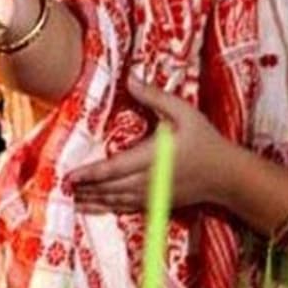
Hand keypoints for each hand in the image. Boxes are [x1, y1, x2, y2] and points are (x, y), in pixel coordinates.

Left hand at [69, 77, 235, 212]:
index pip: (116, 168)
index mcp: (153, 157)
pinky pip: (125, 208)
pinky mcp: (156, 203)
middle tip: (60, 186)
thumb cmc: (204, 140)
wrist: (226, 175)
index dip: (91, 174)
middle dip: (86, 189)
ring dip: (92, 200)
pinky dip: (106, 208)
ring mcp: (152, 195)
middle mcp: (149, 180)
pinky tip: (91, 208)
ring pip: (115, 200)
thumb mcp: (183, 112)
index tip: (70, 175)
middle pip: (110, 187)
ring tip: (71, 198)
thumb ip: (154, 97)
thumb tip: (130, 79)